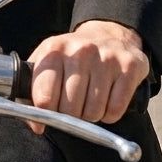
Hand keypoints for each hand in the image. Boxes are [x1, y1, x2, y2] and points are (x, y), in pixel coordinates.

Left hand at [26, 20, 149, 133]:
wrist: (108, 35)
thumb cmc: (72, 58)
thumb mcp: (47, 65)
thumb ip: (32, 94)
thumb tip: (37, 126)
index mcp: (53, 50)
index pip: (44, 98)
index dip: (46, 113)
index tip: (51, 111)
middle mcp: (79, 51)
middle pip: (70, 109)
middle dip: (71, 115)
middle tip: (74, 105)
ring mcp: (106, 58)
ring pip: (93, 112)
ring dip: (91, 115)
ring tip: (90, 100)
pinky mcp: (130, 67)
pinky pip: (115, 109)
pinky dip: (110, 114)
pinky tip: (107, 100)